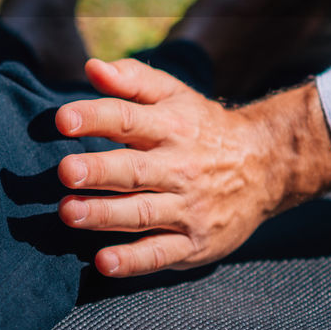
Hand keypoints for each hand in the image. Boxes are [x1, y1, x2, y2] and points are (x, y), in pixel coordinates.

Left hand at [53, 58, 330, 277]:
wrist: (268, 166)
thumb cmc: (203, 127)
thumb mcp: (174, 95)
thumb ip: (132, 80)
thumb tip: (92, 67)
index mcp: (170, 127)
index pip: (128, 119)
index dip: (95, 118)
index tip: (62, 120)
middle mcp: (179, 168)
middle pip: (134, 170)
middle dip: (98, 171)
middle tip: (65, 171)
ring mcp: (188, 208)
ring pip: (143, 213)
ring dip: (105, 215)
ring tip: (68, 213)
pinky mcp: (195, 243)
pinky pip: (161, 254)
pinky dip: (134, 261)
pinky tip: (104, 262)